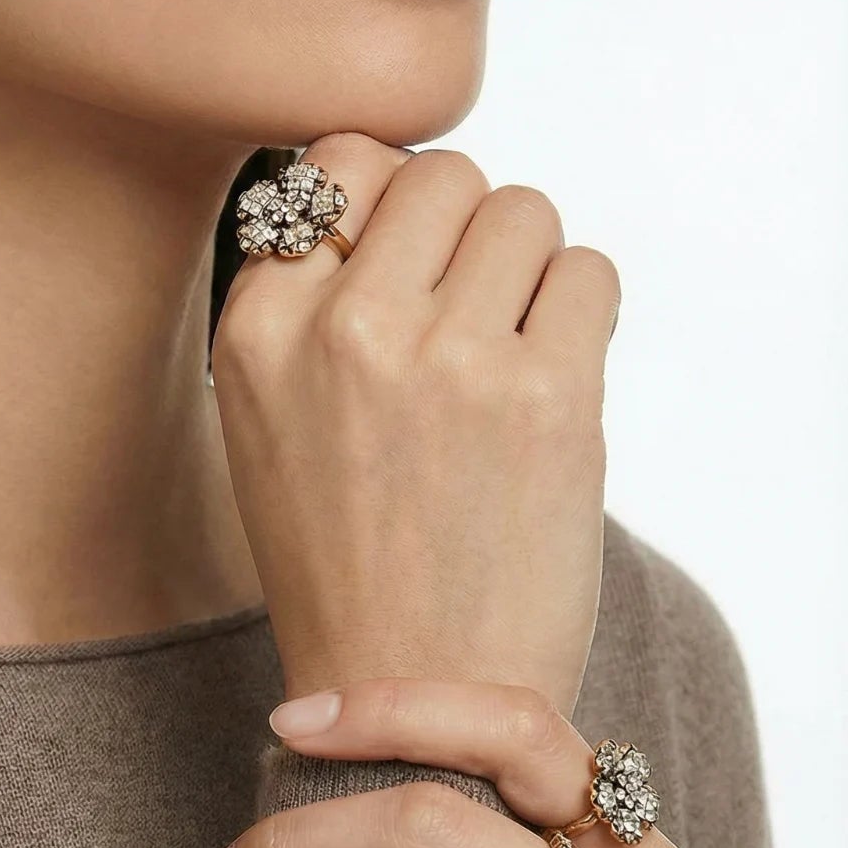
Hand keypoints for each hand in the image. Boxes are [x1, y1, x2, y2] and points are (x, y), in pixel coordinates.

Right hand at [210, 136, 621, 715]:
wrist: (410, 687)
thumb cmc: (339, 549)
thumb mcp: (264, 414)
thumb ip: (305, 300)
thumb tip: (392, 186)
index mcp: (257, 328)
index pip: (336, 160)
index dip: (383, 193)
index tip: (405, 250)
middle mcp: (343, 328)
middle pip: (440, 173)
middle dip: (462, 223)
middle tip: (466, 301)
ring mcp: (448, 359)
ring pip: (522, 207)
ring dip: (525, 262)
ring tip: (508, 340)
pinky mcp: (549, 398)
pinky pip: (590, 270)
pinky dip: (579, 306)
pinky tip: (549, 369)